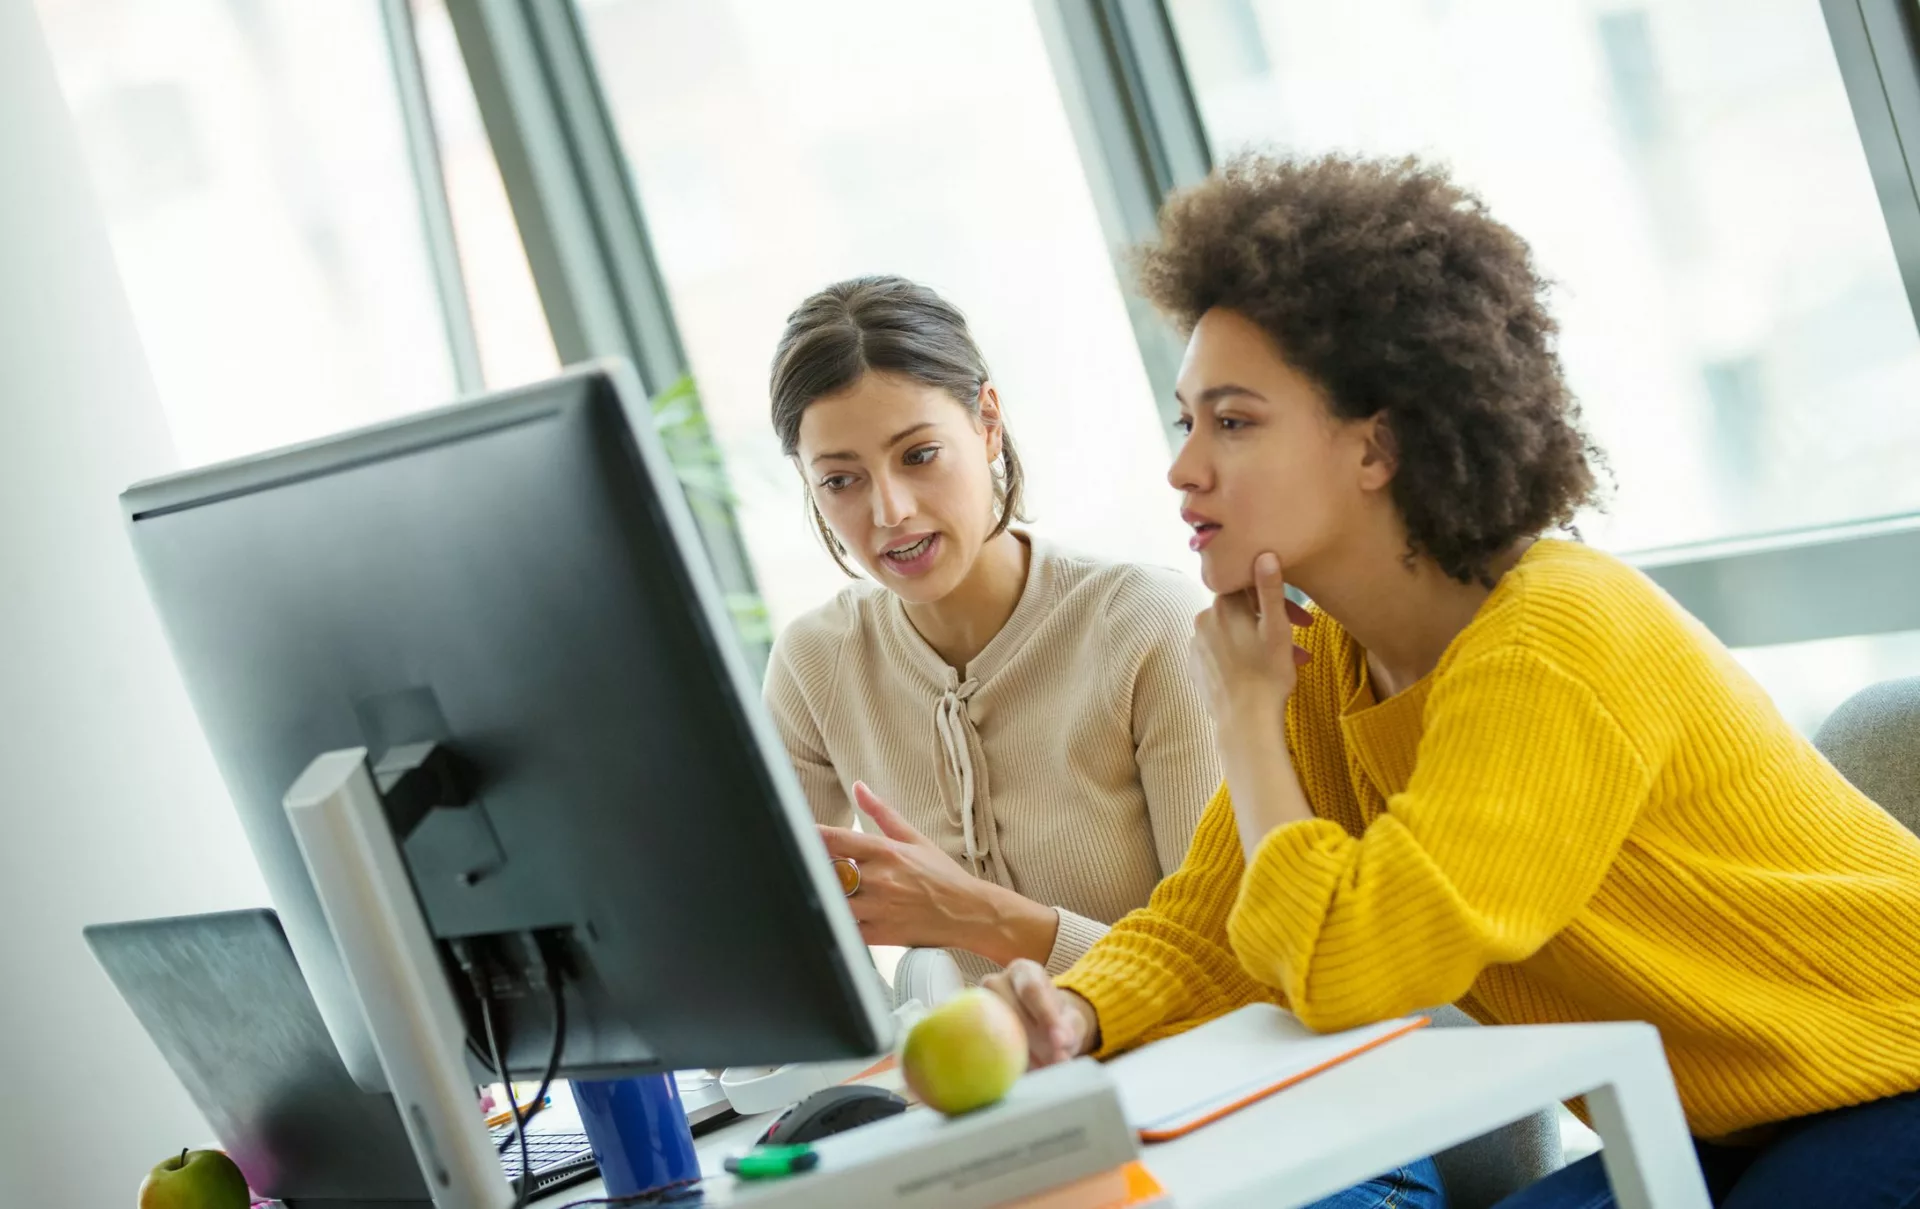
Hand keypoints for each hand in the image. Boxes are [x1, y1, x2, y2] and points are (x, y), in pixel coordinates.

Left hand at [820, 783, 1057, 964]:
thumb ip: (882, 812)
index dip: (811, 837)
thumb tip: (859, 787)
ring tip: (818, 891)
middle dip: (816, 869)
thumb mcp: (914, 838)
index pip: (836, 840)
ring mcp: (879, 907)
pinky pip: (845, 930)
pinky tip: (831, 916)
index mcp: (886, 851)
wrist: (969, 912)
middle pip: (828, 871)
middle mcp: (880, 878)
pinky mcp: (880, 934)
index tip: (796, 835)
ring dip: (824, 895)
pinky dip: (835, 923)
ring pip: (833, 901)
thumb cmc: (942, 876)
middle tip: (805, 866)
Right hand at [980, 958, 1098, 1067]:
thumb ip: (1070, 1029)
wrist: (1038, 1024)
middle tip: (1054, 1061)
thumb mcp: (1071, 1018)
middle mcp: (995, 982)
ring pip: (996, 1030)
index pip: (1032, 990)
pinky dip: (1006, 1062)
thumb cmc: (1055, 1018)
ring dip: (1021, 1055)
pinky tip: (1023, 1072)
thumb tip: (1061, 1044)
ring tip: (1043, 1067)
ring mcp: (978, 1004)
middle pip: (1011, 1012)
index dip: (1045, 1016)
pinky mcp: (970, 1025)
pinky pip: (985, 1045)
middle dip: (1036, 1041)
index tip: (1059, 1040)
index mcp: (1023, 971)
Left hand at [1190, 552, 1313, 725]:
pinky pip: (1221, 651)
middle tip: (1299, 641)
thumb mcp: (1276, 629)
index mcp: (1222, 606)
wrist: (1245, 721)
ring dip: (1258, 641)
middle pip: (1241, 610)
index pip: (1248, 587)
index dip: (1274, 598)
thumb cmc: (1267, 675)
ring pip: (1233, 632)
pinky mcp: (1196, 666)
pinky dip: (1240, 655)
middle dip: (1270, 622)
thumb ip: (1270, 589)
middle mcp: (1203, 620)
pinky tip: (1258, 671)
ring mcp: (1197, 644)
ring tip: (1286, 662)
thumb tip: (1264, 553)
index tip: (1299, 617)